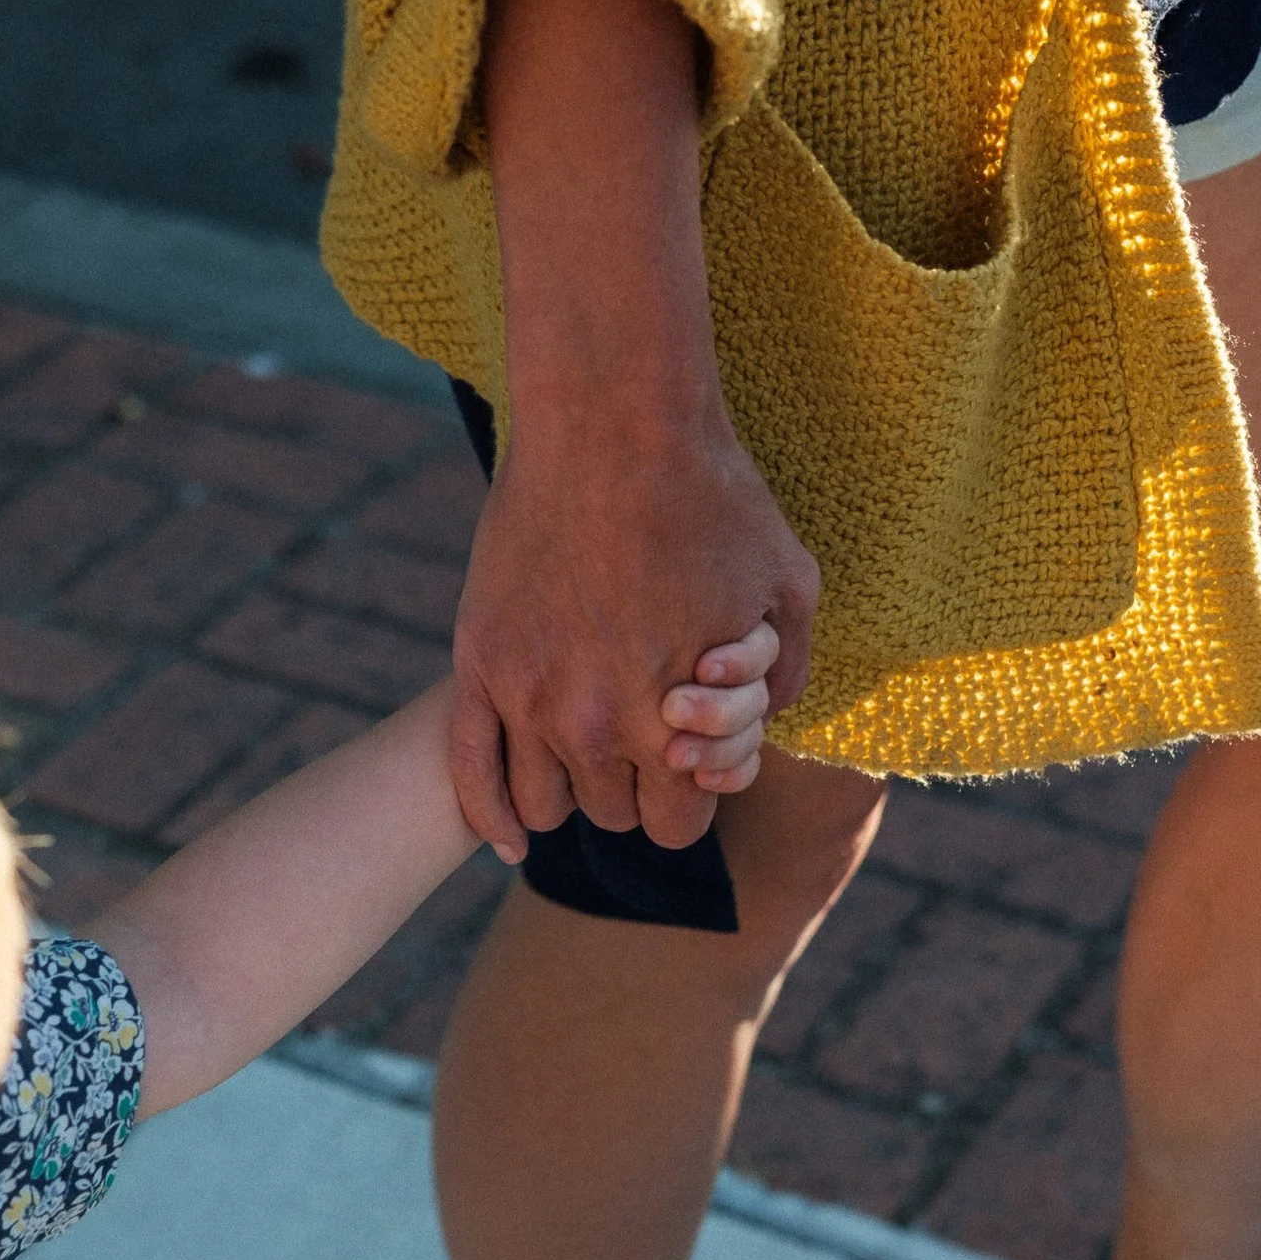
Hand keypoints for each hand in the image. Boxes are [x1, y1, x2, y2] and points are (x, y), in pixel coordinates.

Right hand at [449, 413, 818, 860]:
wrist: (615, 422)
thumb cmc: (714, 497)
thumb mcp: (789, 586)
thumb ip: (786, 672)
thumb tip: (766, 722)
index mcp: (676, 723)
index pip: (678, 825)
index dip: (689, 795)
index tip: (689, 760)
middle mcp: (596, 727)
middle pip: (610, 815)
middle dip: (632, 786)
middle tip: (639, 737)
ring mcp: (527, 699)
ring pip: (543, 804)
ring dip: (567, 790)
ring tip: (582, 748)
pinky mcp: (478, 663)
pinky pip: (470, 773)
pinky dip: (491, 814)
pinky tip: (509, 837)